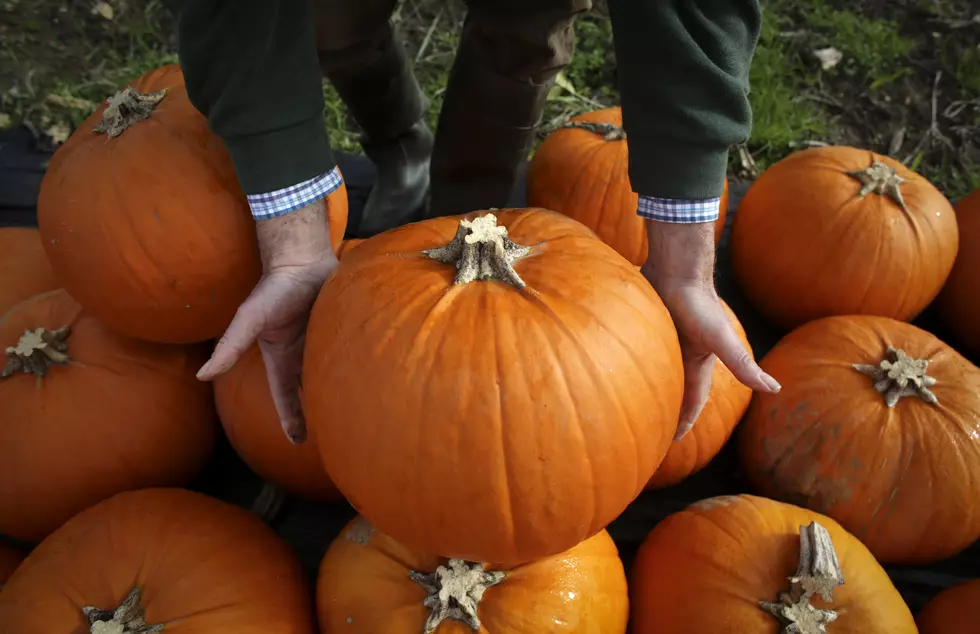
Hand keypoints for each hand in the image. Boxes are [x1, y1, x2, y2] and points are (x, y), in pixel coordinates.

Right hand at [196, 200, 336, 442]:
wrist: (302, 260)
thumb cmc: (273, 289)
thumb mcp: (249, 320)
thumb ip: (229, 347)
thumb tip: (202, 375)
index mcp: (280, 357)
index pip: (284, 396)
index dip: (290, 418)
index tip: (298, 442)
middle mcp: (301, 353)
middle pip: (309, 390)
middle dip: (316, 410)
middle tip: (333, 435)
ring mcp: (322, 342)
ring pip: (330, 374)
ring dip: (337, 391)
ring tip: (352, 414)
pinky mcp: (340, 330)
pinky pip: (348, 354)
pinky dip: (354, 367)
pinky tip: (369, 381)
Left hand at [642, 220, 779, 440]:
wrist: (675, 267)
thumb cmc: (698, 304)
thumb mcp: (720, 339)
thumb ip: (742, 365)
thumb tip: (775, 389)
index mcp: (698, 361)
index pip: (693, 399)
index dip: (686, 419)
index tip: (673, 440)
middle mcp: (681, 352)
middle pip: (672, 387)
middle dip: (665, 407)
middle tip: (649, 430)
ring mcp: (663, 338)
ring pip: (652, 369)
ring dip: (645, 386)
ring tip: (627, 404)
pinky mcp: (646, 324)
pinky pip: (637, 350)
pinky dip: (629, 362)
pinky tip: (612, 367)